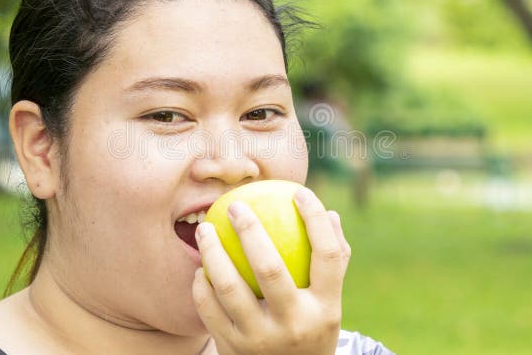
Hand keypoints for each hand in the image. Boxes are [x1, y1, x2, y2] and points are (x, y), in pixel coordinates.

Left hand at [192, 187, 350, 354]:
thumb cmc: (311, 329)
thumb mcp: (330, 306)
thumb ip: (333, 262)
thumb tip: (330, 214)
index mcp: (326, 309)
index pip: (327, 256)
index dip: (316, 220)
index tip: (299, 192)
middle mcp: (295, 325)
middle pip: (270, 268)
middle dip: (249, 230)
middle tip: (235, 206)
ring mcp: (261, 340)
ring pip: (228, 288)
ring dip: (211, 253)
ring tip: (204, 230)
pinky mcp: (233, 350)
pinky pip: (209, 309)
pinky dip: (201, 286)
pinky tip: (199, 268)